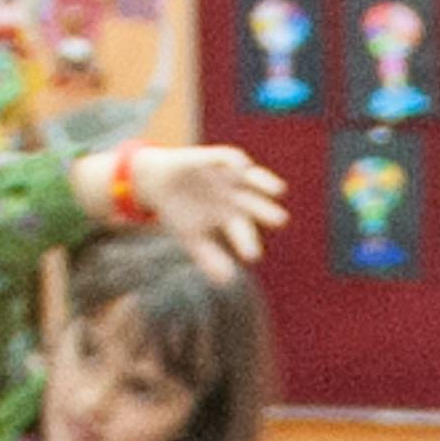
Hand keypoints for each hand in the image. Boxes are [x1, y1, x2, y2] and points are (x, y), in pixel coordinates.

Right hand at [116, 144, 286, 262]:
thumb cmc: (179, 213)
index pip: (244, 232)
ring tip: (279, 191)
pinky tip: (241, 168)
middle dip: (268, 212)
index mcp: (231, 218)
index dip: (248, 243)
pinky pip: (229, 159)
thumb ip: (208, 258)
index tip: (251, 255)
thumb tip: (226, 282)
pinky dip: (235, 162)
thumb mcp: (191, 237)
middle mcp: (236, 198)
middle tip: (281, 220)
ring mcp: (228, 178)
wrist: (158, 182)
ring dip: (266, 183)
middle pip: (256, 206)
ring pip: (253, 179)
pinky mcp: (215, 159)